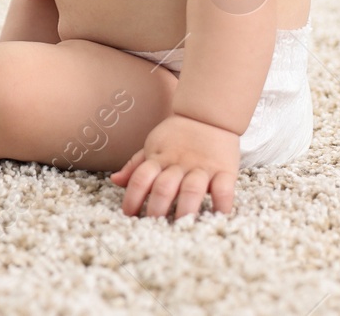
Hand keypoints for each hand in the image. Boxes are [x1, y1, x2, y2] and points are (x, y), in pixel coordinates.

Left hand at [110, 113, 240, 219]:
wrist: (208, 114)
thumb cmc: (177, 135)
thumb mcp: (153, 146)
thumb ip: (136, 166)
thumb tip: (115, 180)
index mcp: (159, 159)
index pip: (141, 178)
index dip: (132, 197)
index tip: (129, 214)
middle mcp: (179, 164)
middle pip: (164, 187)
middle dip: (157, 208)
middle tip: (154, 225)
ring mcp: (202, 168)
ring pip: (192, 189)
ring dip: (185, 208)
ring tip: (181, 225)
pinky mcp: (224, 170)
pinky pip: (224, 189)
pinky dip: (221, 204)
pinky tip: (217, 217)